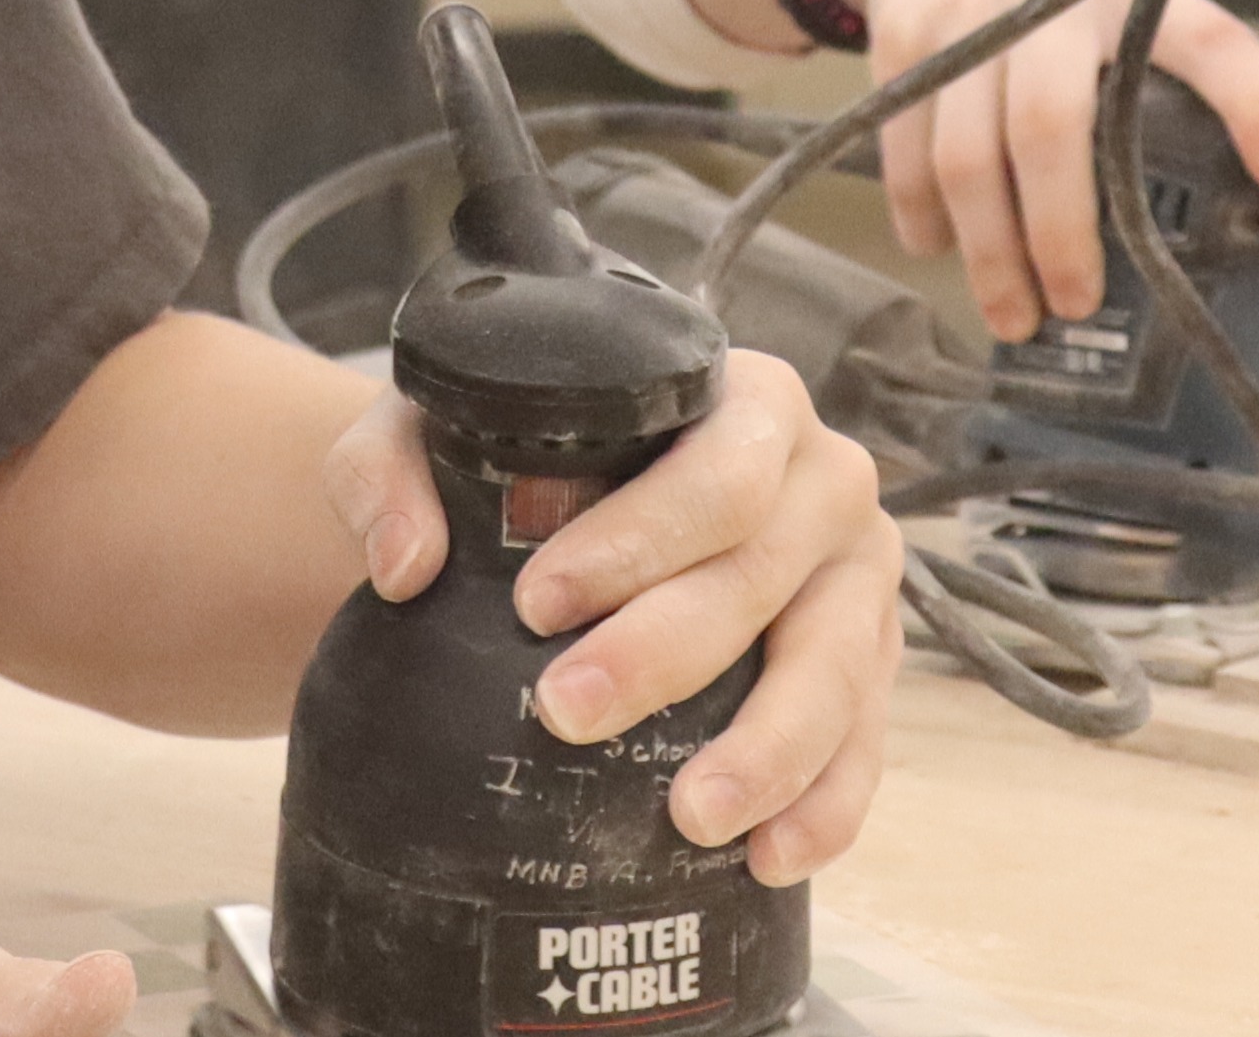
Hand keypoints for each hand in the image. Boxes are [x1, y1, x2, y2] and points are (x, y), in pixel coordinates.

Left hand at [322, 351, 901, 883]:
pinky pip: (864, 742)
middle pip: (762, 571)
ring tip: (690, 816)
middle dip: (667, 652)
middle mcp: (824, 480)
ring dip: (767, 749)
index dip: (638, 539)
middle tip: (568, 711)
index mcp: (749, 401)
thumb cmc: (525, 462)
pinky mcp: (868, 666)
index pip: (717, 470)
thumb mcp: (442, 431)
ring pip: (834, 667)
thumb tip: (402, 564)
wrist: (578, 514)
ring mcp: (855, 579)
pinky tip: (767, 857)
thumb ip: (390, 472)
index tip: (538, 604)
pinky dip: (825, 806)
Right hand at [812, 0, 1258, 339]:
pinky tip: (941, 249)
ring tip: (1016, 314)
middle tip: (1081, 303)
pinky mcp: (901, 46)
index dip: (1249, 100)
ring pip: (968, 158)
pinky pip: (906, 151)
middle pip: (1050, 129)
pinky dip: (921, 214)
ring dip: (991, 253)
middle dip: (1063, 233)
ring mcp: (965, 22)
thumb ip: (1170, 66)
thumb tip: (1258, 187)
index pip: (1206, 38)